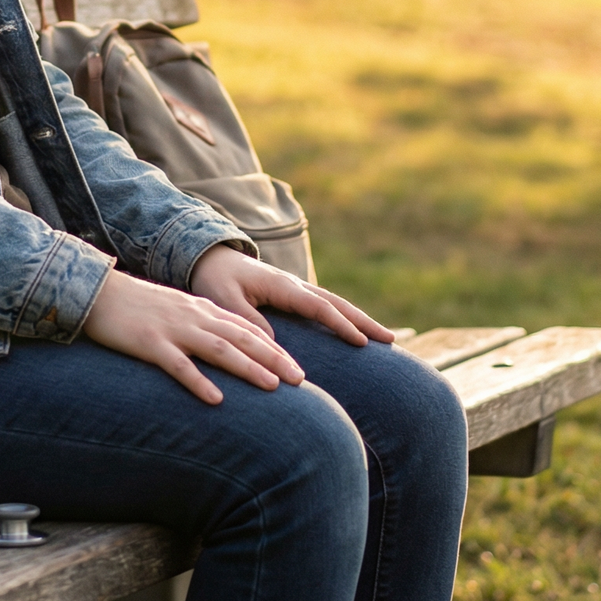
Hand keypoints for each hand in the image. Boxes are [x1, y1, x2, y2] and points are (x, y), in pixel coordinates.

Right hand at [82, 268, 306, 403]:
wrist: (99, 293)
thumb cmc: (139, 308)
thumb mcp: (178, 313)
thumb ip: (204, 327)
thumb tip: (232, 349)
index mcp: (202, 311)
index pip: (248, 330)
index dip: (275, 350)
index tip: (300, 370)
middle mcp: (194, 318)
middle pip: (242, 338)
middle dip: (274, 360)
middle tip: (301, 380)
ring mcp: (173, 330)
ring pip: (219, 349)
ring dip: (248, 368)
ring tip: (272, 387)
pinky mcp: (150, 344)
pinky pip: (178, 365)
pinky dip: (199, 381)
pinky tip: (216, 399)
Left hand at [189, 245, 395, 348]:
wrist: (209, 258)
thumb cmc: (215, 280)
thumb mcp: (225, 300)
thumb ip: (248, 319)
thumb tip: (274, 343)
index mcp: (282, 285)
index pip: (319, 307)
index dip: (341, 325)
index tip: (362, 342)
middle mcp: (294, 285)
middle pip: (337, 303)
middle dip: (364, 321)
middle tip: (391, 340)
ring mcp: (295, 289)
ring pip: (335, 303)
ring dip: (359, 319)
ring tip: (385, 338)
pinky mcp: (292, 295)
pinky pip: (324, 307)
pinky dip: (344, 318)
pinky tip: (354, 332)